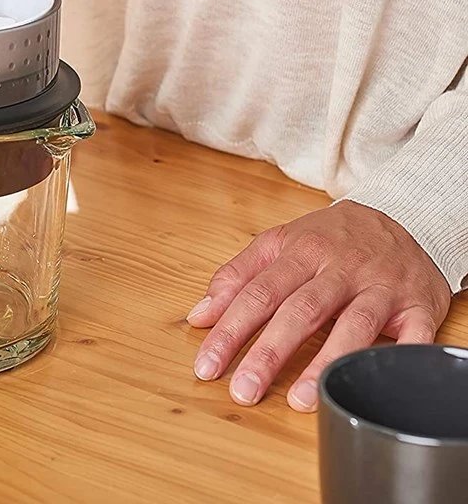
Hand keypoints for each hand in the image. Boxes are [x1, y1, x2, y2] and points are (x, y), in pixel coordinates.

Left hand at [187, 201, 450, 411]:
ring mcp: (379, 288)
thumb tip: (199, 314)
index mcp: (301, 252)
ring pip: (352, 326)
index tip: (207, 364)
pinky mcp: (417, 306)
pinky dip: (400, 359)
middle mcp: (338, 270)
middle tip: (243, 390)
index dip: (230, 330)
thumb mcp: (280, 243)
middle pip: (299, 311)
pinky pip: (413, 336)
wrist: (402, 217)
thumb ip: (238, 276)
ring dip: (325, 364)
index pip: (258, 293)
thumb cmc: (331, 238)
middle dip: (269, 353)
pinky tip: (377, 383)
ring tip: (300, 401)